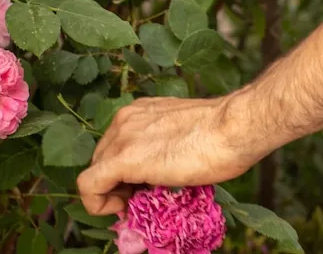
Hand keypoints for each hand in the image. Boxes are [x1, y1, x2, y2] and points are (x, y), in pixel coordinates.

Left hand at [76, 92, 265, 215]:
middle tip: (141, 200)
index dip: (124, 171)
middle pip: (102, 158)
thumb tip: (158, 175)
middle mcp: (125, 119)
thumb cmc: (223, 134)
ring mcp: (122, 137)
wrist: (233, 128)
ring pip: (95, 172)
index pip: (116, 145)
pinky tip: (119, 210)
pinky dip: (96, 203)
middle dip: (116, 183)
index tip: (141, 187)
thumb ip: (164, 149)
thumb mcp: (184, 137)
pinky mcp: (122, 159)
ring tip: (138, 204)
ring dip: (112, 193)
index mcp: (140, 112)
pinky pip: (89, 186)